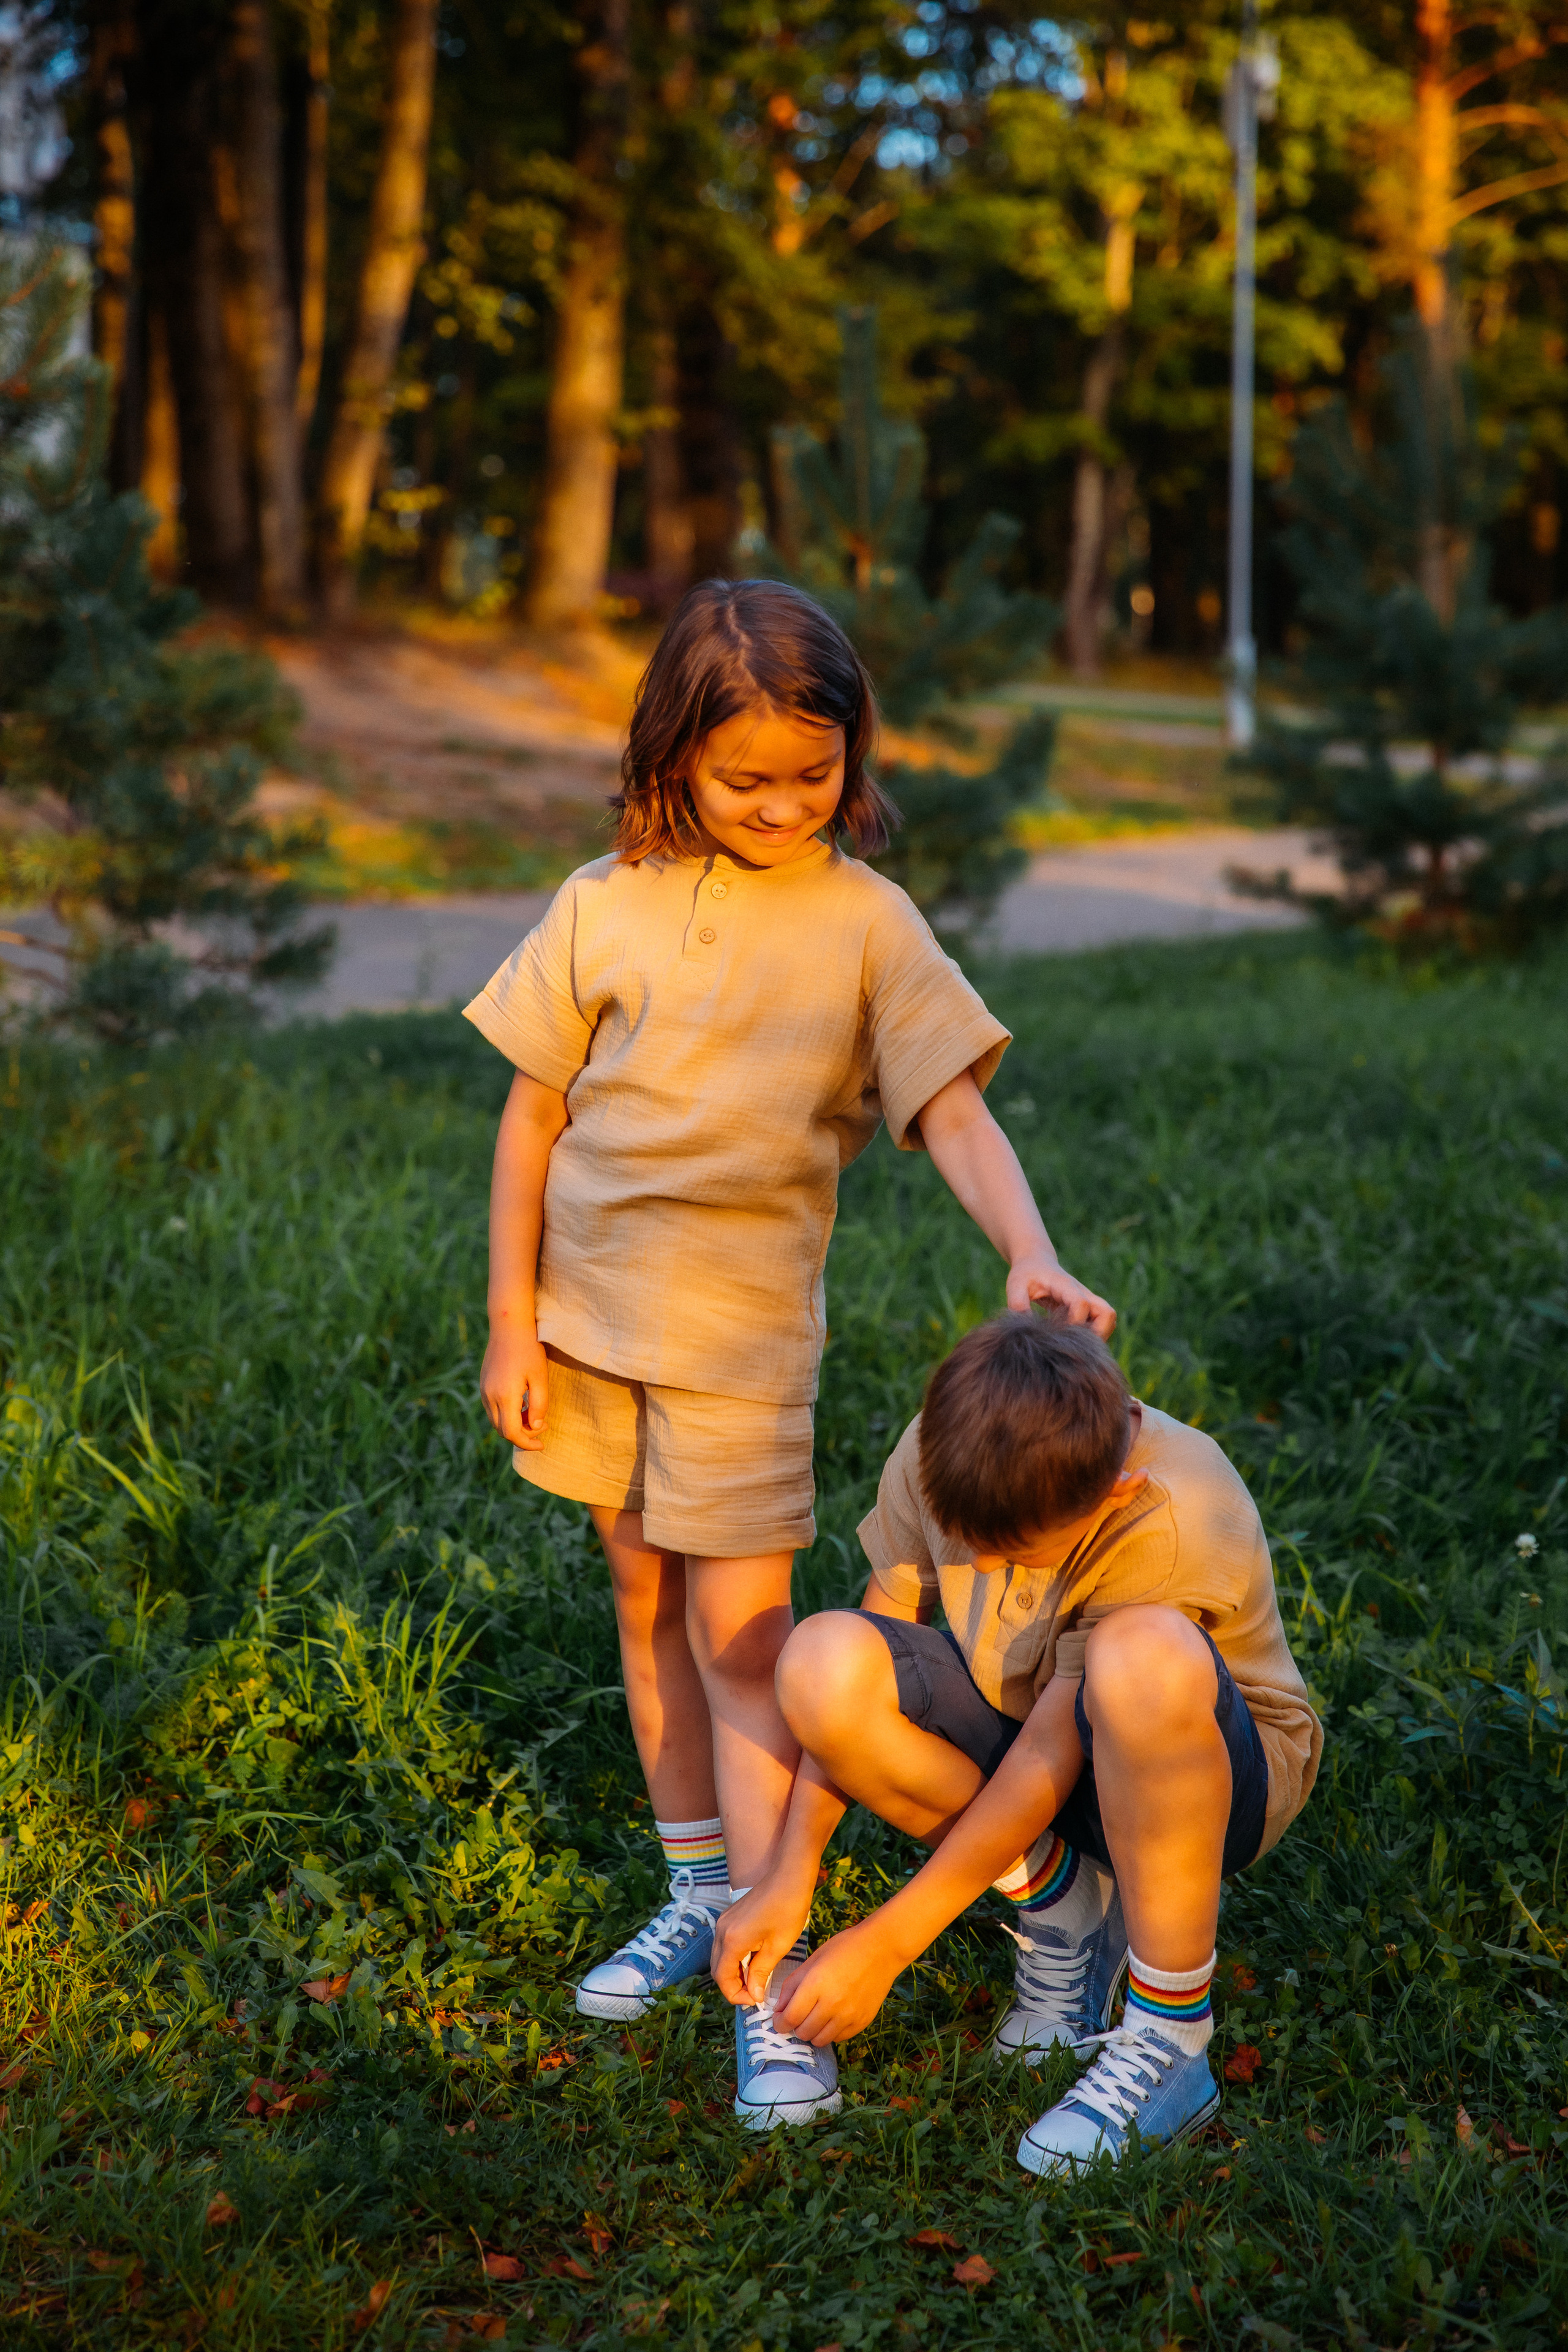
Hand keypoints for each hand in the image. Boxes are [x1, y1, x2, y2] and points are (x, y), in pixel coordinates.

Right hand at [480, 1326, 548, 1449]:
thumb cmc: (529, 1350)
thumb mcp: (540, 1378)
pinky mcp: (483, 1384)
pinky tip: (521, 1403)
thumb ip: (539, 1405)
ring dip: (513, 1425)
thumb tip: (535, 1427)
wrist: (508, 1326)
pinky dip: (506, 1414)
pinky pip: (492, 1409)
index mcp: (505, 1396)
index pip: (512, 1432)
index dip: (527, 1443)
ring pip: (496, 1421)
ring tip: (532, 1414)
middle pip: (502, 1430)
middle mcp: (489, 1396)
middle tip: (541, 1427)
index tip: (542, 1444)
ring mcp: (484, 1390)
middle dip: (522, 1435)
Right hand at [712, 1877, 813, 2006]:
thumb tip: (754, 1995)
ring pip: (720, 1957)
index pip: (722, 1978)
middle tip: (755, 1993)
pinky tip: (754, 1960)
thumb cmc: (788, 1909)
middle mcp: (721, 1930)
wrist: (789, 1874)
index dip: (736, 1995)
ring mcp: (724, 1921)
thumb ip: (761, 1973)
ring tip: (757, 1979)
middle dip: (733, 1985)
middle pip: (717, 1969)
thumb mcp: (777, 1947)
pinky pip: (724, 1944)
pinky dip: (735, 1958)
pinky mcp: (730, 1916)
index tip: (755, 1999)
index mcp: (732, 1940)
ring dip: (734, 1972)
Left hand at [772, 1917, 908, 2046]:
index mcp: (816, 1984)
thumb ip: (792, 1985)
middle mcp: (832, 2003)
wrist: (881, 1949)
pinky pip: (838, 2038)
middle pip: (803, 2032)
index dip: (779, 2023)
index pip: (790, 2018)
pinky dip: (830, 2031)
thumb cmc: (844, 1949)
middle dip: (795, 2026)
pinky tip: (832, 2016)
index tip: (779, 2019)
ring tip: (815, 2016)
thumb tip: (779, 2010)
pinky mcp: (862, 2022)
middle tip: (798, 2015)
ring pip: (819, 2040)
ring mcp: (849, 2015)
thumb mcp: (812, 1960)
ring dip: (812, 2031)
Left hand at [1006, 1248, 1115, 1337]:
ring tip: (1077, 1345)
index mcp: (1066, 1286)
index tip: (1060, 1335)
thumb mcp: (1015, 1285)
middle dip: (1098, 1333)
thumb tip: (1025, 1330)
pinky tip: (1074, 1342)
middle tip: (1076, 1346)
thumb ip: (1017, 1303)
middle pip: (1107, 1313)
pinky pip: (1102, 1324)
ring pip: (1109, 1320)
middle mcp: (1083, 1293)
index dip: (1075, 1322)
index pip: (1081, 1304)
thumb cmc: (1026, 1274)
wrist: (1036, 1263)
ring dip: (1099, 1335)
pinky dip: (1095, 1335)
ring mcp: (1088, 1301)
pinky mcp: (1088, 1309)